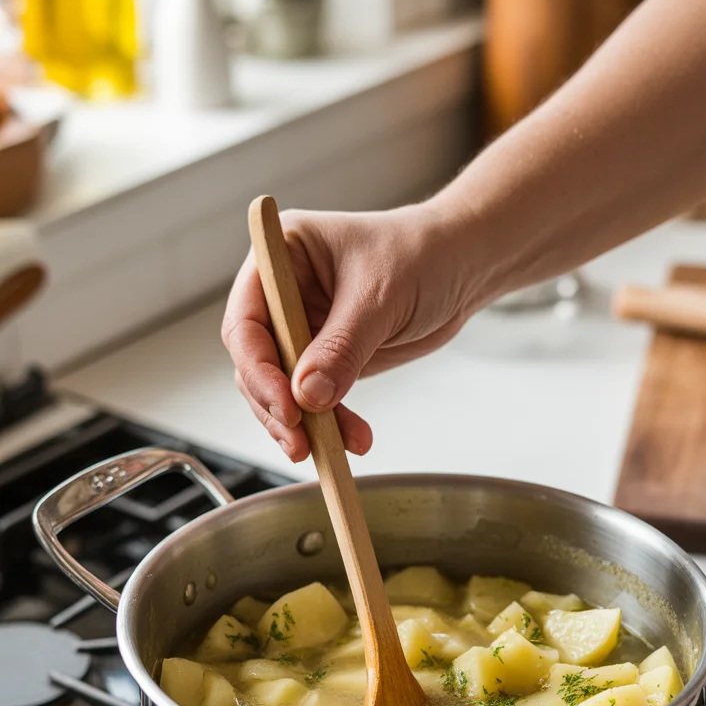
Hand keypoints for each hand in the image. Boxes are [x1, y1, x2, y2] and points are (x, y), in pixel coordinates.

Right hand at [222, 203, 476, 461]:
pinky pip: (315, 400)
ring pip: (282, 389)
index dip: (257, 367)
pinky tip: (353, 439)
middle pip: (256, 362)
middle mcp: (282, 295)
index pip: (245, 320)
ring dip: (303, 425)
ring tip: (330, 450)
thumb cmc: (421, 254)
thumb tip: (308, 395)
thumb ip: (341, 347)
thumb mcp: (379, 297)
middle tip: (301, 439)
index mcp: (279, 258)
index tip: (286, 404)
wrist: (460, 265)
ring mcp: (302, 329)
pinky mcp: (326, 358)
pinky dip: (331, 425)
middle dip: (276, 405)